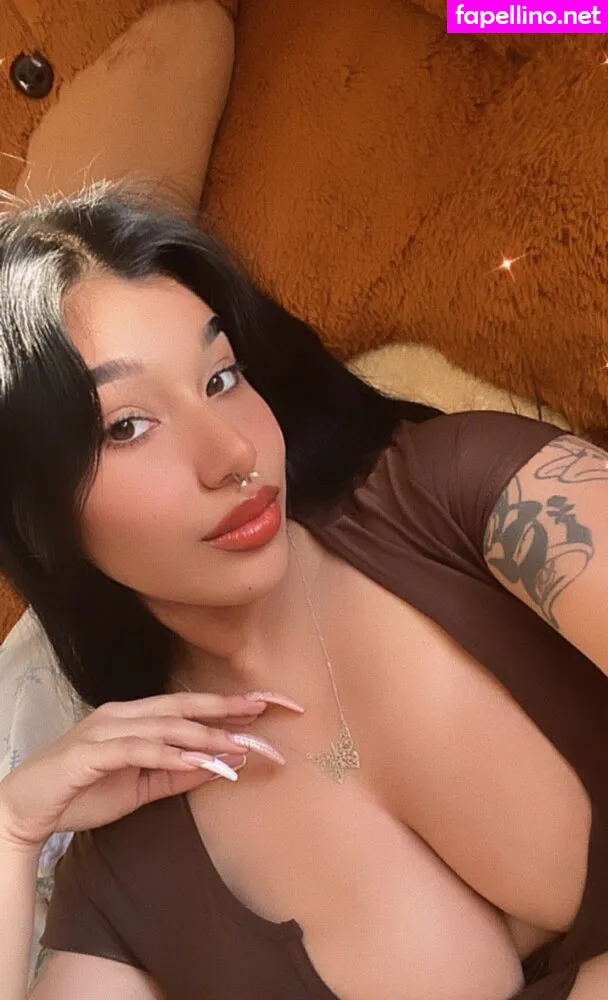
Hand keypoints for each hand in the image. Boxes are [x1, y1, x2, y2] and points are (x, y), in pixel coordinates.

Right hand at [0, 690, 297, 850]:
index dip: (234, 702)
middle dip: (232, 706)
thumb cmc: (86, 792)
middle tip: (273, 707)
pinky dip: (172, 753)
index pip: (194, 704)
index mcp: (140, 716)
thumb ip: (183, 772)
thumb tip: (231, 763)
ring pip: (168, 725)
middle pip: (188, 705)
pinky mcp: (93, 751)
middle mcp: (127, 713)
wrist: (28, 808)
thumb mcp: (146, 785)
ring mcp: (108, 729)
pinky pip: (139, 749)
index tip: (276, 704)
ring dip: (209, 735)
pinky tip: (199, 761)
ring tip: (245, 745)